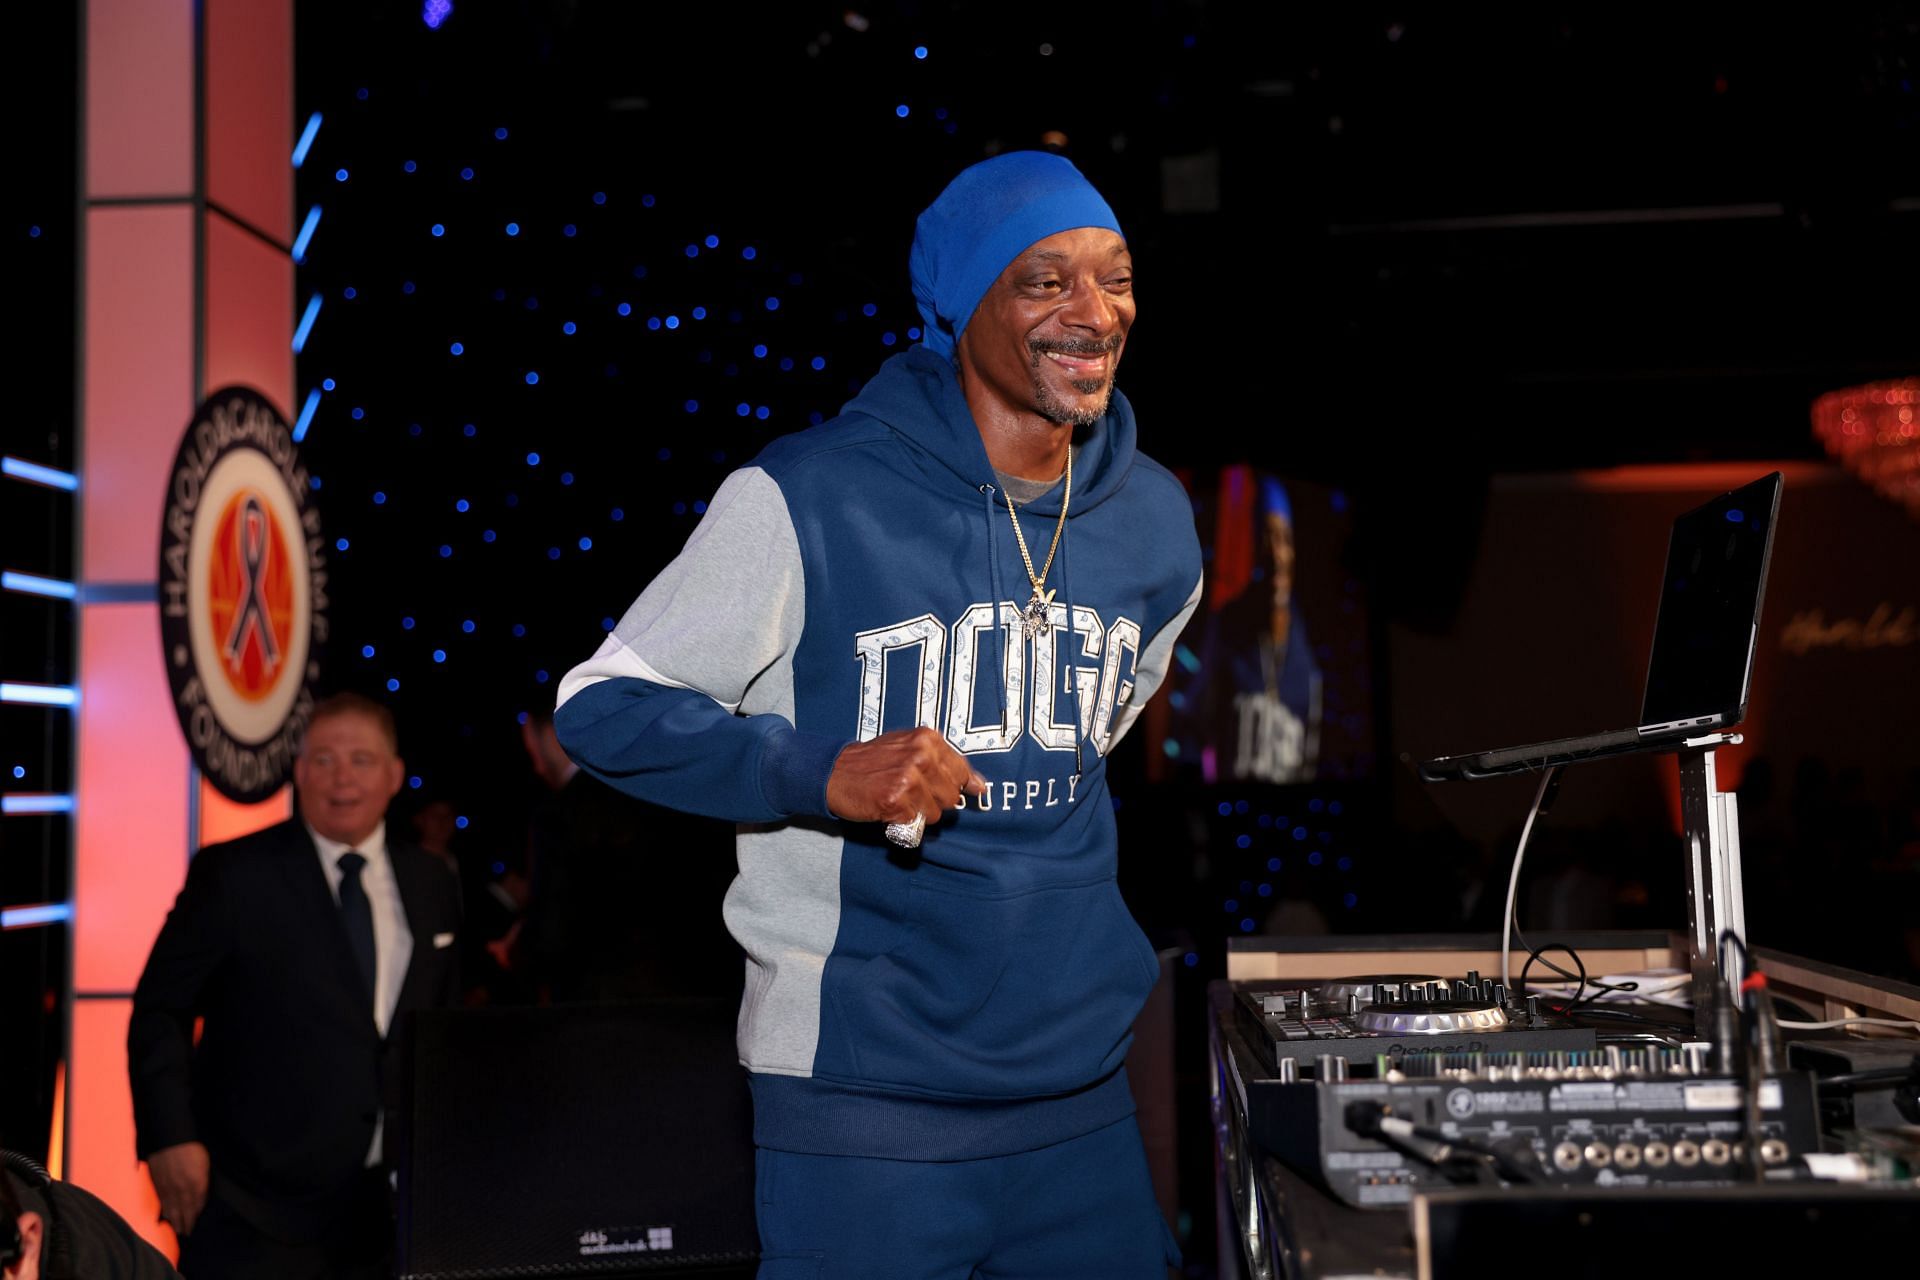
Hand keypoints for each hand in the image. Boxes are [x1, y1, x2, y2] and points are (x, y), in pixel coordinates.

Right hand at [148, 1140, 210, 1236]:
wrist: (170, 1139)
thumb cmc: (192, 1149)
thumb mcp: (204, 1165)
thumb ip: (202, 1182)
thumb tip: (199, 1195)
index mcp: (197, 1184)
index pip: (197, 1205)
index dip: (195, 1216)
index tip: (193, 1225)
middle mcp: (182, 1189)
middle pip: (184, 1211)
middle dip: (185, 1223)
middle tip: (186, 1233)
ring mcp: (168, 1188)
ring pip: (171, 1209)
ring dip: (174, 1221)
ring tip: (177, 1230)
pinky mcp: (157, 1185)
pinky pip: (161, 1202)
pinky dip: (164, 1211)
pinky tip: (165, 1217)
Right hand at [827, 728, 987, 827]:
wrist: (834, 771)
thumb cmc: (873, 761)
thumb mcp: (910, 747)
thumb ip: (944, 762)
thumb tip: (980, 785)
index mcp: (928, 740)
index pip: (962, 772)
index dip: (956, 785)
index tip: (946, 789)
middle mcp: (921, 757)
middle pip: (951, 797)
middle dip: (934, 800)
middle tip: (910, 792)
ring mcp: (908, 779)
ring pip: (935, 814)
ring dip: (918, 812)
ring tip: (898, 798)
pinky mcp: (894, 801)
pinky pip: (915, 823)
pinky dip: (902, 820)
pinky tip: (888, 806)